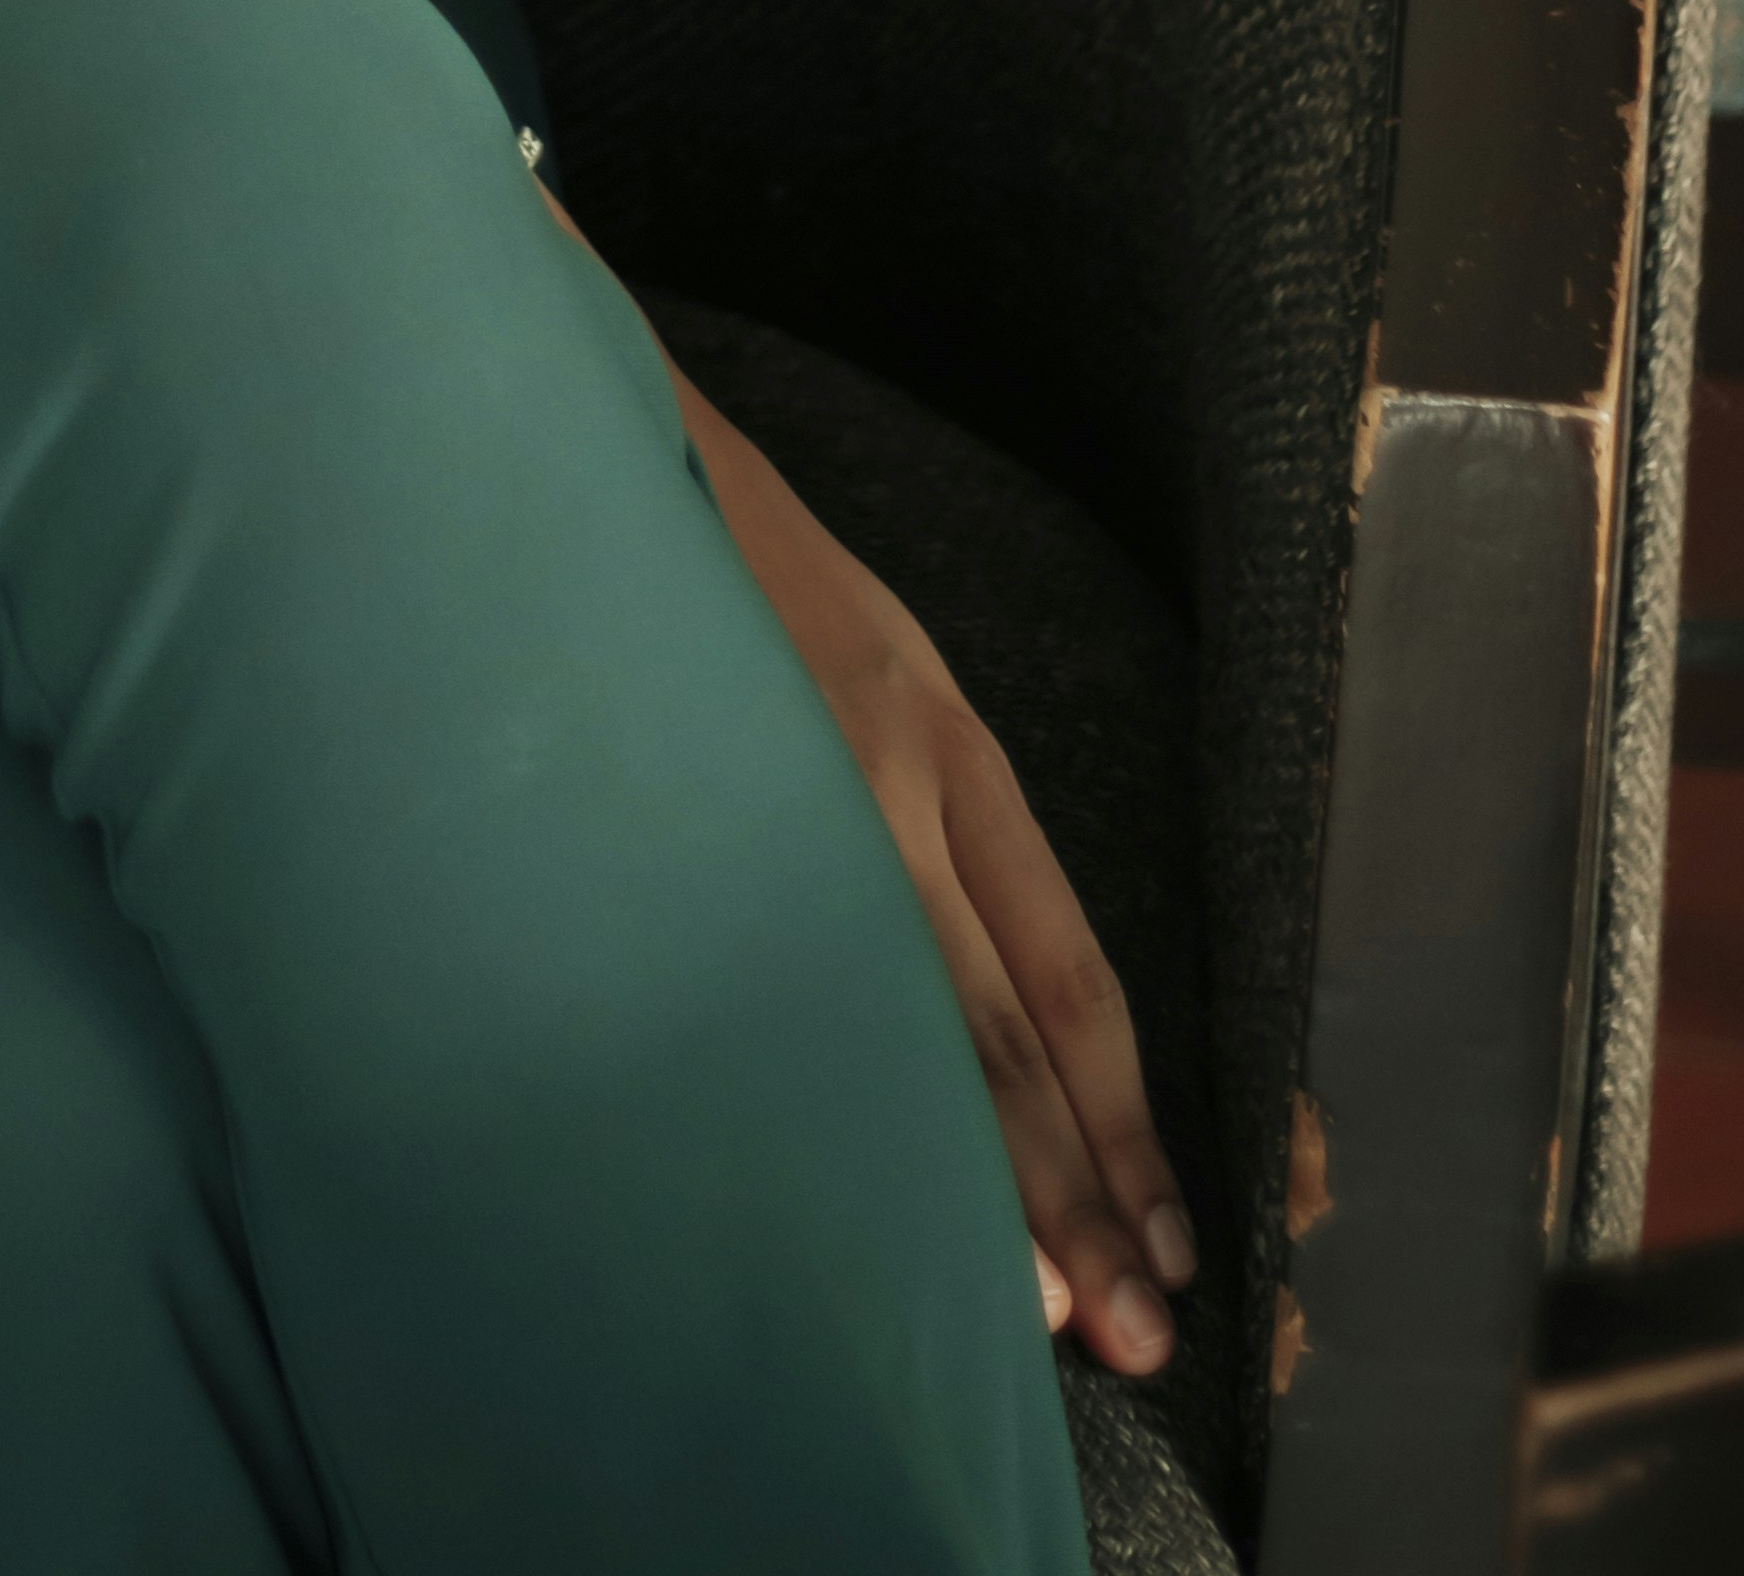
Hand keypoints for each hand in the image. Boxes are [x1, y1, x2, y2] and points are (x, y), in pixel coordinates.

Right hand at [675, 360, 1197, 1374]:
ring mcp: (805, 778)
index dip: (1118, 1110)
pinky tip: (876, 1188)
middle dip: (1086, 1187)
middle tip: (1140, 1331)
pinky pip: (806, 971)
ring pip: (927, 1021)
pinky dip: (856, 1096)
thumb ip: (875, 785)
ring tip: (1050, 1315)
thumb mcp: (825, 652)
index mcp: (936, 729)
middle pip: (1015, 1021)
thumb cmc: (695, 547)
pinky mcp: (715, 779)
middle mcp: (899, 761)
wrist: (585, 412)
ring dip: (998, 1180)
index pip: (1062, 962)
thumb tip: (905, 974)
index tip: (1158, 1238)